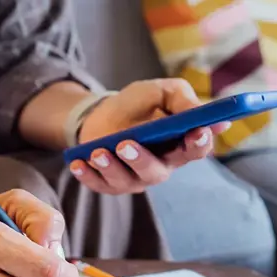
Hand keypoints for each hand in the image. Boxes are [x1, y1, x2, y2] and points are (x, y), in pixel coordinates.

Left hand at [71, 79, 230, 194]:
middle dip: (141, 160)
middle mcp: (160, 167)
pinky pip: (99, 185)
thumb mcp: (160, 92)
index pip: (197, 149)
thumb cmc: (137, 105)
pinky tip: (77, 163)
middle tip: (125, 144)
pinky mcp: (110, 184)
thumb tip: (199, 112)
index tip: (196, 132)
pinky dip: (87, 175)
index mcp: (180, 145)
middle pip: (156, 172)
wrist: (102, 115)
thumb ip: (181, 99)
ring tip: (97, 151)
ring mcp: (134, 179)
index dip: (199, 142)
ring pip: (126, 181)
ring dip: (111, 167)